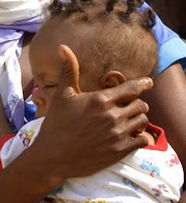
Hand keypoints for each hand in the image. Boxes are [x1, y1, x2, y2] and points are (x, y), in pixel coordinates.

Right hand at [31, 45, 152, 181]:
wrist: (54, 155)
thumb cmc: (57, 123)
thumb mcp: (62, 94)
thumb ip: (68, 70)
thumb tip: (63, 47)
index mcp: (100, 100)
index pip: (131, 88)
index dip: (142, 84)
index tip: (148, 82)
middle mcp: (112, 116)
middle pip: (140, 105)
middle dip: (136, 103)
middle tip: (129, 105)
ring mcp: (118, 134)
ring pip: (143, 121)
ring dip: (138, 119)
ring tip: (129, 119)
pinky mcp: (120, 151)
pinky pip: (143, 140)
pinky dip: (141, 136)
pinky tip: (132, 135)